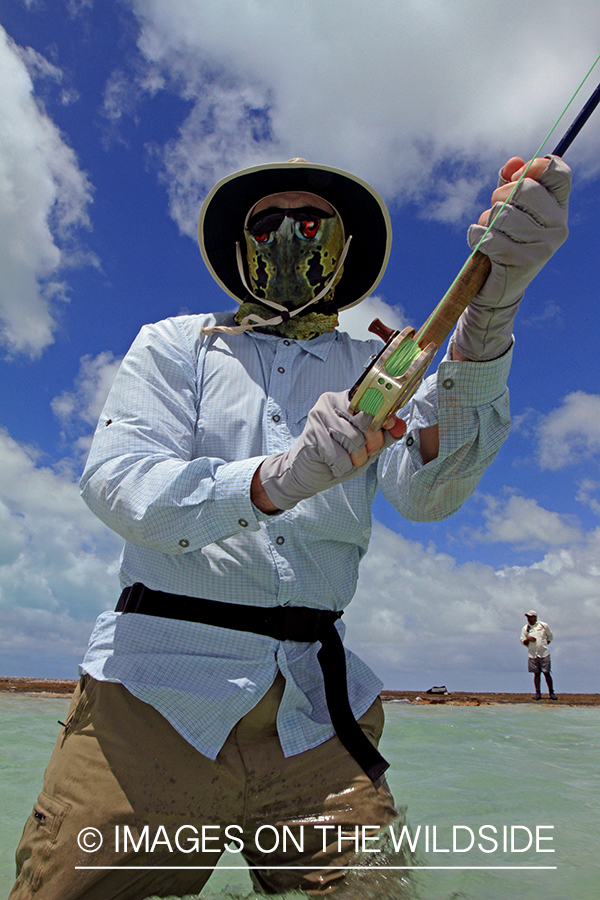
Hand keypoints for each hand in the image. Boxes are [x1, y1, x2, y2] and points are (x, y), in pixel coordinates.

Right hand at [256, 391, 405, 510]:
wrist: (304, 472)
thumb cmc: (337, 456)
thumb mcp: (367, 446)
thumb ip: (384, 435)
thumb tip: (400, 425)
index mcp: (346, 399)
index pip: (373, 401)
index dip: (384, 417)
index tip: (390, 425)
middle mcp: (331, 401)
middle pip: (366, 422)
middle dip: (371, 445)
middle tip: (362, 454)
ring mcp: (319, 416)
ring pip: (354, 440)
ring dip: (355, 459)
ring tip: (346, 461)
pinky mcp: (312, 434)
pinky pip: (340, 456)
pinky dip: (342, 467)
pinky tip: (333, 465)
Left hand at [452, 154, 570, 360]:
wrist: (498, 289)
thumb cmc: (503, 242)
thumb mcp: (509, 209)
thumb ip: (510, 183)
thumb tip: (513, 162)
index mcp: (559, 208)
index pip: (558, 172)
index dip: (534, 166)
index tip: (516, 176)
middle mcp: (558, 226)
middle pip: (525, 188)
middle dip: (499, 196)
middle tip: (494, 211)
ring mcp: (544, 246)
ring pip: (503, 213)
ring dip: (486, 221)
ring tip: (490, 234)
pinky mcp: (524, 262)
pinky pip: (489, 236)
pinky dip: (477, 237)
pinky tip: (481, 246)